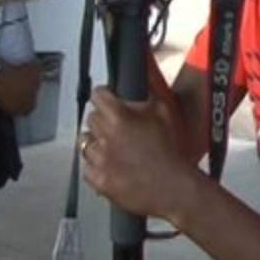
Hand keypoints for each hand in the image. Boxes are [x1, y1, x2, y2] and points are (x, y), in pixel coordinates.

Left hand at [81, 87, 195, 221]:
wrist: (174, 188)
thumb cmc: (172, 150)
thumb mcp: (164, 111)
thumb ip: (149, 89)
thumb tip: (143, 72)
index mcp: (119, 116)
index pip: (98, 95)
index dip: (104, 95)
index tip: (107, 99)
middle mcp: (105, 136)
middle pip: (91, 118)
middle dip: (103, 120)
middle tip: (118, 127)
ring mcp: (100, 160)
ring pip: (85, 143)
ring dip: (97, 143)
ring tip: (114, 148)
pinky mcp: (99, 180)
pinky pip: (87, 168)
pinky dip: (96, 166)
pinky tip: (112, 166)